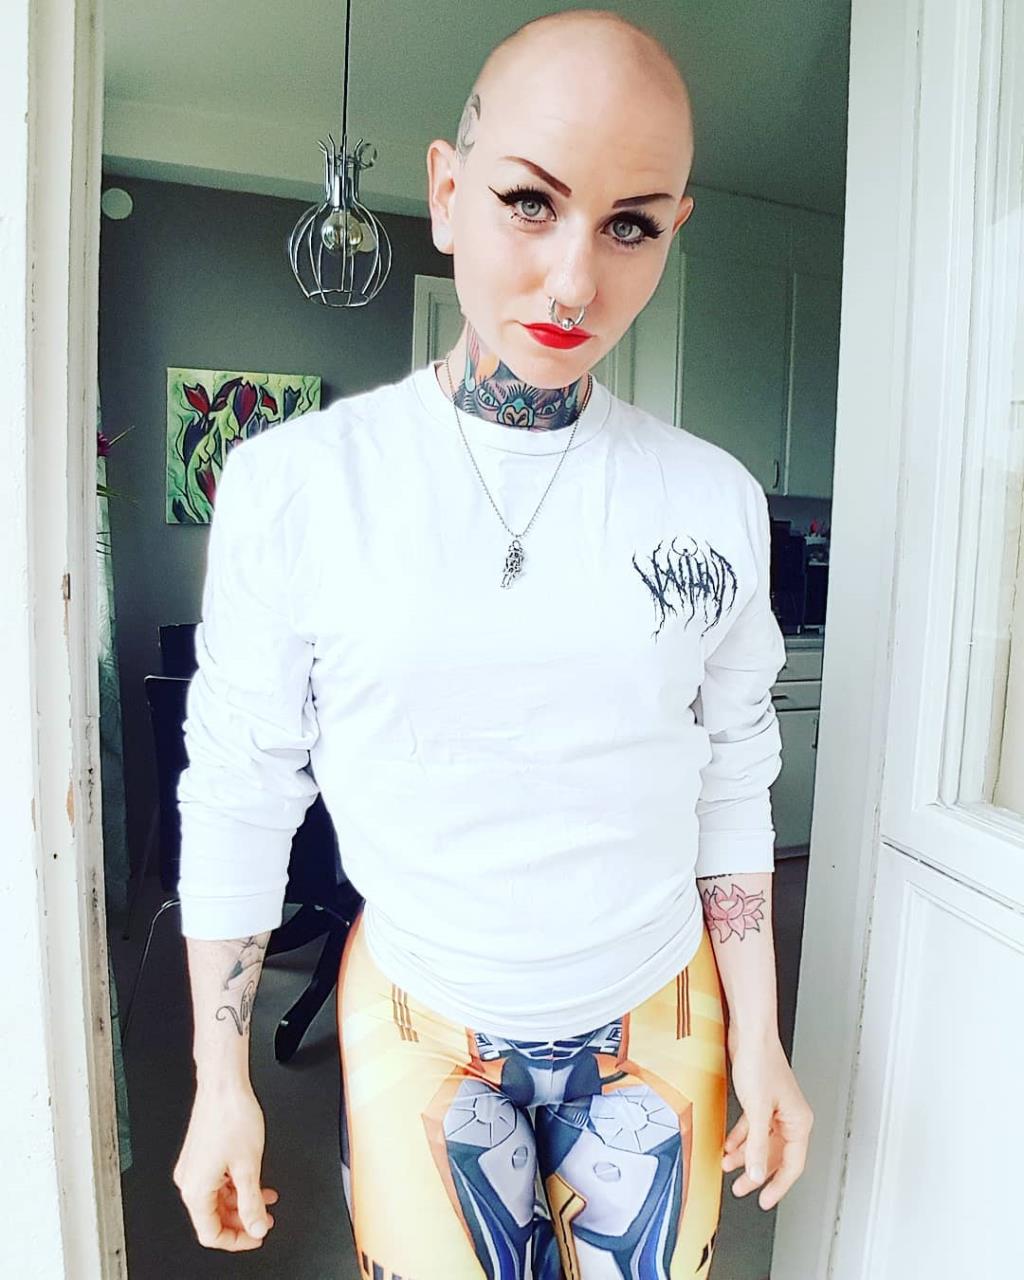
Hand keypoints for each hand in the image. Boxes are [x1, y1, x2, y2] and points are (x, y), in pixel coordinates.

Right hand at [173, 1080, 278, 1250]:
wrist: (223, 1084)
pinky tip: (255, 1181)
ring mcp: (194, 1166)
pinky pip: (217, 1181)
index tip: (256, 1236)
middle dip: (241, 1220)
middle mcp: (189, 1180)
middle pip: (213, 1217)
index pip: (211, 1233)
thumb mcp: (249, 1167)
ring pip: (217, 1199)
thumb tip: (255, 1227)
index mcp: (195, 1189)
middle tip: (263, 1220)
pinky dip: (236, 1185)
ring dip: (242, 1202)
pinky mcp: (201, 1154)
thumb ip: (252, 1202)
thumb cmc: (231, 1116)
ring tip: (265, 1200)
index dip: (236, 1240)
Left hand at [722, 1031, 812, 1210]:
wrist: (750, 1033)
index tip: (764, 1200)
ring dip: (745, 1155)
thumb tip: (757, 1174)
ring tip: (727, 1166)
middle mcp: (790, 1117)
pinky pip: (753, 1128)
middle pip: (776, 1155)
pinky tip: (729, 1146)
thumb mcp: (757, 1110)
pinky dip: (741, 1138)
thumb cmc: (760, 1061)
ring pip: (762, 1142)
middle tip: (741, 1188)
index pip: (792, 1165)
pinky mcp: (761, 1099)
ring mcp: (775, 1108)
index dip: (778, 1186)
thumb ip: (757, 1145)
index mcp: (799, 1121)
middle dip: (757, 1172)